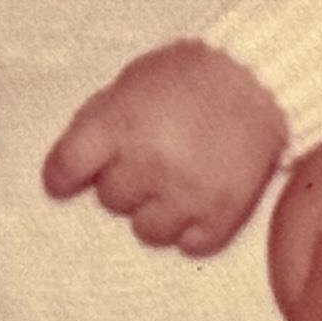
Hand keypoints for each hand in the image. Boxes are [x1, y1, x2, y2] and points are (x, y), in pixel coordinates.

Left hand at [43, 39, 287, 255]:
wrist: (259, 79)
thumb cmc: (188, 75)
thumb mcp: (132, 82)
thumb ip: (100, 121)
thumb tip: (71, 165)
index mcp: (121, 123)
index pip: (67, 168)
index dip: (63, 176)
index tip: (67, 180)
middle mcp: (150, 163)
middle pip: (110, 201)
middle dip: (124, 180)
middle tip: (149, 157)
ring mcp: (187, 193)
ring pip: (146, 231)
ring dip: (155, 210)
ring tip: (175, 182)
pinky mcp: (222, 215)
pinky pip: (189, 245)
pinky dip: (191, 227)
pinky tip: (198, 200)